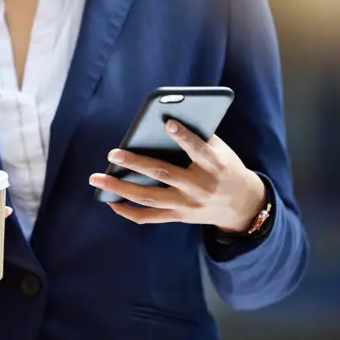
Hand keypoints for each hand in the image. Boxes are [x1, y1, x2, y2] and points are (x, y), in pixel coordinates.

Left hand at [90, 120, 265, 232]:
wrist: (242, 205)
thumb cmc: (225, 168)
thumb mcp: (222, 151)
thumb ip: (199, 137)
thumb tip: (163, 122)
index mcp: (214, 166)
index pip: (198, 150)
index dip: (184, 137)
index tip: (167, 122)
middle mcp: (199, 187)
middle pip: (163, 174)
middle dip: (135, 164)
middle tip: (112, 154)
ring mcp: (187, 205)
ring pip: (149, 198)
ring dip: (119, 189)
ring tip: (96, 179)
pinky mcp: (179, 217)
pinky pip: (149, 217)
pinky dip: (127, 211)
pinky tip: (110, 201)